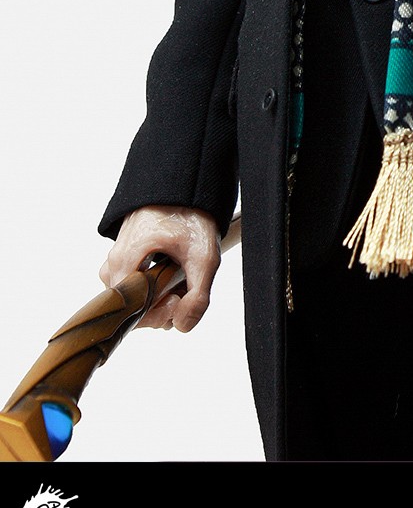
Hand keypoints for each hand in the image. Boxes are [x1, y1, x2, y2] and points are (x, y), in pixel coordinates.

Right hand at [98, 204, 221, 332]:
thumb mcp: (204, 256)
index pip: (128, 312)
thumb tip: (182, 326)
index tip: (177, 299)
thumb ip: (197, 297)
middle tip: (184, 287)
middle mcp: (113, 261)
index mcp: (125, 261)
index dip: (155, 314)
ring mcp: (117, 257)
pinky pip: (135, 282)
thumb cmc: (191, 214)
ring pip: (135, 296)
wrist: (186, 182)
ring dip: (159, 295)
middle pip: (131, 306)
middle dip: (160, 305)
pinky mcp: (126, 254)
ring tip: (181, 276)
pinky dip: (155, 283)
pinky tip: (173, 271)